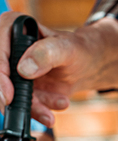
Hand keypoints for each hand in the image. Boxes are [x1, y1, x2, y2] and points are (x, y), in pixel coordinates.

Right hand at [0, 12, 117, 126]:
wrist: (86, 65)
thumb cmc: (76, 50)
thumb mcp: (66, 48)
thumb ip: (46, 54)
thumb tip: (23, 69)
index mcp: (11, 28)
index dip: (0, 76)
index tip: (9, 96)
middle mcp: (8, 50)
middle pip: (0, 78)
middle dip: (14, 99)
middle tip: (29, 110)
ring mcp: (13, 71)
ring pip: (11, 96)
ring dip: (34, 107)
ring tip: (60, 103)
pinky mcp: (21, 89)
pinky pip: (24, 105)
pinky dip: (40, 112)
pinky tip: (57, 107)